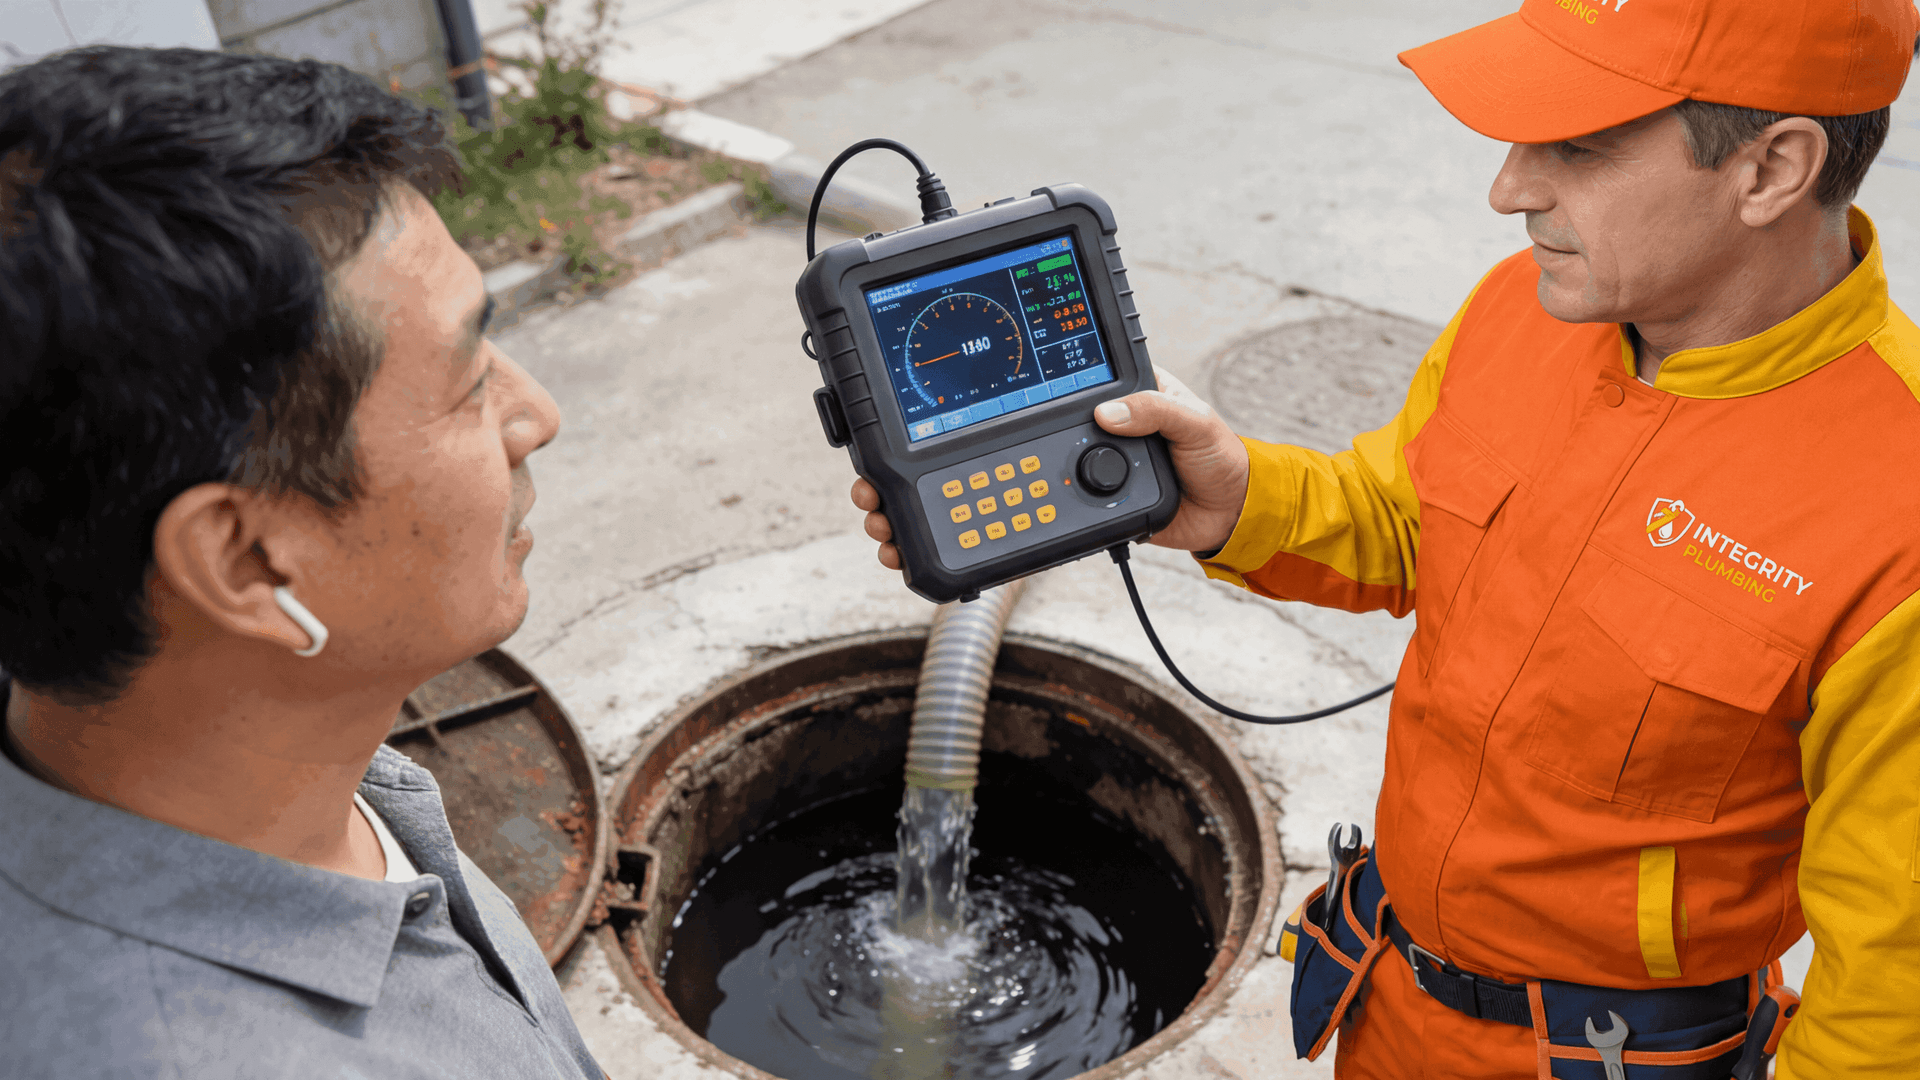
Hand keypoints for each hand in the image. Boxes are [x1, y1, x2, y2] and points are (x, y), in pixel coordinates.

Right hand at [850, 368, 1249, 569]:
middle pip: (965, 439)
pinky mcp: (1056, 511)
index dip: (950, 386)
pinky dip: (966, 538)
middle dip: (906, 462)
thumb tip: (1108, 410)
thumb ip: (1156, 410)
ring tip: (881, 523)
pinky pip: (1005, 525)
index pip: (1005, 378)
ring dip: (920, 505)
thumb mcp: (1192, 421)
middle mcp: (1051, 428)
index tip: (902, 396)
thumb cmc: (1215, 455)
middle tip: (869, 485)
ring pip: (973, 484)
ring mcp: (1049, 471)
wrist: (1229, 513)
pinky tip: (921, 552)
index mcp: (1079, 390)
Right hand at [1091, 369, 1248, 552]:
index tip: (1077, 391)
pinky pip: (1089, 489)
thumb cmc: (1221, 459)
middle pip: (1087, 418)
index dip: (1091, 382)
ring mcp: (1116, 457)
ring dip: (1084, 462)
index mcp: (1145, 393)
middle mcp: (1127, 423)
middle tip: (1093, 435)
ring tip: (1097, 465)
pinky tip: (1093, 489)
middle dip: (1086, 429)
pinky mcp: (1111, 489)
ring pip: (1082, 453)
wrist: (1227, 513)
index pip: (1108, 378)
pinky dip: (1089, 490)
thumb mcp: (1196, 423)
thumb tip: (1107, 413)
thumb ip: (1157, 411)